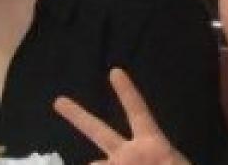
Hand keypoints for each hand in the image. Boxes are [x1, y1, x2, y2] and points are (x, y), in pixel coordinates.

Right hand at [54, 68, 190, 164]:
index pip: (138, 113)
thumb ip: (148, 150)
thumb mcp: (169, 160)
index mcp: (151, 145)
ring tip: (88, 162)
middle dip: (78, 117)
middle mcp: (129, 157)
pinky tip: (88, 164)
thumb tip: (95, 161)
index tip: (115, 72)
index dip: (127, 93)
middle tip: (58, 101)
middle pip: (99, 132)